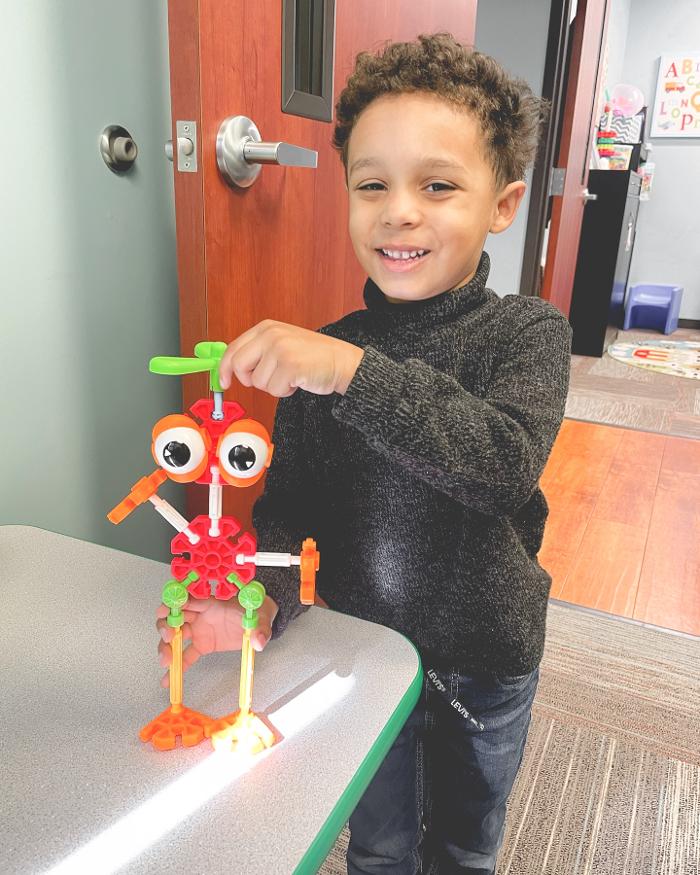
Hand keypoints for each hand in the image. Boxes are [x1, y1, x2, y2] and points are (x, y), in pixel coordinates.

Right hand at [156, 595, 277, 687]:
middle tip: (168, 637)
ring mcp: (199, 630)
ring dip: (166, 647)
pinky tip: (168, 678)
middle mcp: (200, 614)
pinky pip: (186, 655)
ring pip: (175, 636)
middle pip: (174, 617)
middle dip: (166, 625)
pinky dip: (177, 667)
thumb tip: (259, 642)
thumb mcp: (261, 618)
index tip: (165, 611)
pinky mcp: (202, 644)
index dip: (174, 603)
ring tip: (166, 661)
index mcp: (212, 602)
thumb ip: (259, 629)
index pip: (188, 599)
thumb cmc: (255, 611)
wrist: (258, 621)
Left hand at [218, 320, 363, 397]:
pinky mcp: (290, 365)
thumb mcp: (281, 343)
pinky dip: (285, 391)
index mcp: (266, 328)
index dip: (224, 368)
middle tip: (268, 379)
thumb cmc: (313, 356)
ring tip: (290, 375)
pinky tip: (297, 380)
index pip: (233, 349)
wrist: (342, 361)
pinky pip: (274, 390)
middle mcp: (271, 335)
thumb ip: (258, 351)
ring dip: (274, 385)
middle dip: (249, 379)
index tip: (224, 381)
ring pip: (257, 382)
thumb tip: (230, 367)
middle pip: (239, 366)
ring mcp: (280, 349)